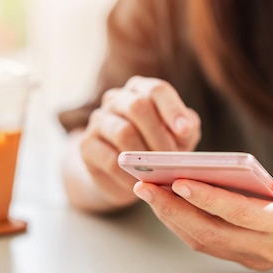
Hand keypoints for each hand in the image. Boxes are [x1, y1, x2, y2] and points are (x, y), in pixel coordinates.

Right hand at [79, 76, 200, 208]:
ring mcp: (99, 121)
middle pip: (138, 107)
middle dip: (159, 134)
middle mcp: (116, 99)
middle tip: (173, 158)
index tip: (185, 130)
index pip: (156, 89)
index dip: (172, 109)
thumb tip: (185, 128)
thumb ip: (185, 128)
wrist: (121, 173)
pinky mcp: (87, 145)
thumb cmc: (156, 147)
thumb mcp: (177, 136)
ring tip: (159, 171)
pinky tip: (141, 183)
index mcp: (140, 90)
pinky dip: (130, 174)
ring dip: (145, 155)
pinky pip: (111, 160)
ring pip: (123, 132)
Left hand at [133, 161, 272, 269]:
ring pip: (204, 241)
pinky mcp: (247, 256)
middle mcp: (269, 248)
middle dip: (173, 209)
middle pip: (211, 232)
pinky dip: (183, 224)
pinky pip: (208, 242)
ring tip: (148, 190)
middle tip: (144, 184)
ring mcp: (256, 256)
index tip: (177, 179)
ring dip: (172, 217)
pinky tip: (168, 202)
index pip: (239, 213)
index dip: (207, 197)